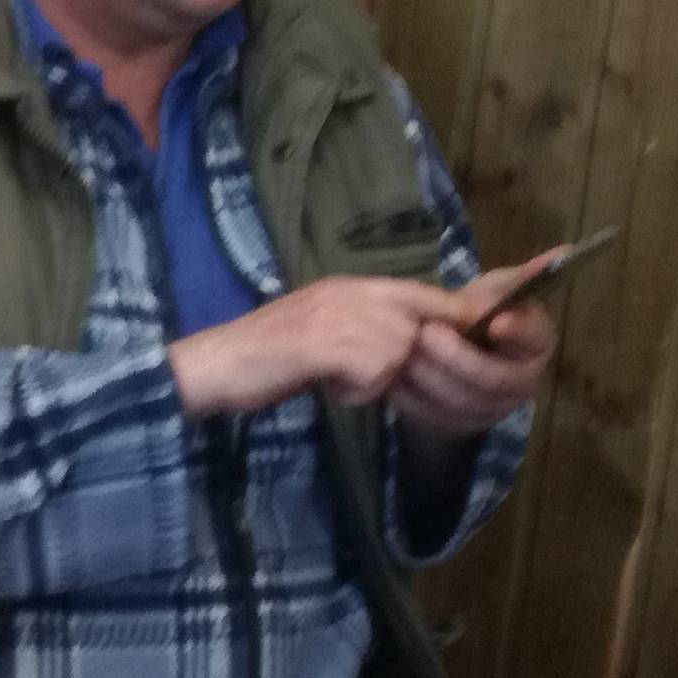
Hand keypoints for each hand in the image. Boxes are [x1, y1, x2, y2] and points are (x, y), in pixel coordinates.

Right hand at [168, 274, 474, 419]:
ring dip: (375, 379)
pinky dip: (356, 392)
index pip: (419, 293)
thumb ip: (361, 325)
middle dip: (406, 358)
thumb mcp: (318, 326)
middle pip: (417, 325)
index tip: (464, 335)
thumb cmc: (260, 356)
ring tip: (336, 380)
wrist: (213, 366)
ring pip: (398, 352)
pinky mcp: (330, 343)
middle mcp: (349, 291)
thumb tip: (409, 340)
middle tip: (369, 375)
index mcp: (347, 285)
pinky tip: (328, 388)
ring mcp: (339, 314)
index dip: (447, 315)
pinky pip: (375, 374)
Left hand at [392, 274, 553, 438]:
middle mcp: (521, 382)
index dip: (516, 332)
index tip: (494, 322)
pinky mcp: (458, 426)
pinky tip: (393, 376)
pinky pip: (434, 418)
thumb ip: (518, 278)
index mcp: (535, 343)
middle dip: (456, 357)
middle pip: (493, 378)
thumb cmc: (476, 316)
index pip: (533, 339)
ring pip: (461, 402)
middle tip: (425, 332)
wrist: (447, 356)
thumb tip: (562, 253)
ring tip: (405, 351)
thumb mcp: (495, 291)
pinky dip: (410, 397)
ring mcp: (490, 410)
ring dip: (428, 377)